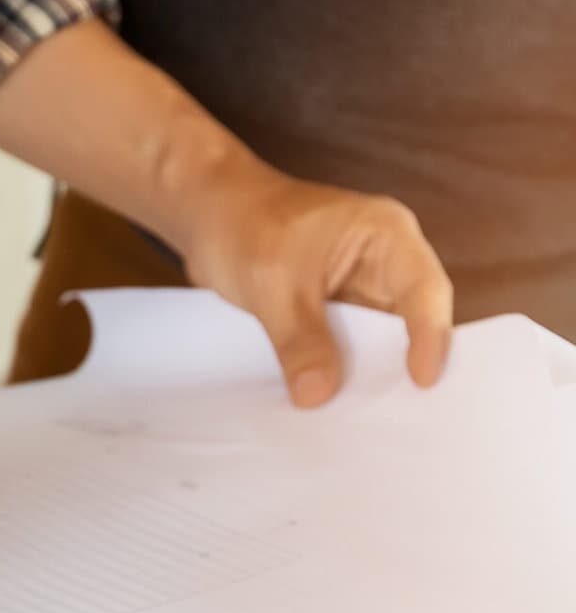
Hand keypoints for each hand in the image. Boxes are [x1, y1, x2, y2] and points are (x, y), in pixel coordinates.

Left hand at [0, 18, 454, 406]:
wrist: (184, 194)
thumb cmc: (229, 221)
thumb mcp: (266, 286)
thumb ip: (299, 342)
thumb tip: (319, 395)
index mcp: (381, 234)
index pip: (426, 297)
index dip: (427, 346)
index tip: (415, 389)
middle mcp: (374, 248)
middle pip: (400, 320)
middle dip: (387, 367)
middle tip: (375, 417)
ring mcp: (346, 269)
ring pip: (365, 332)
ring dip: (352, 370)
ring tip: (339, 413)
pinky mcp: (315, 286)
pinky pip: (333, 333)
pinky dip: (325, 362)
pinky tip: (312, 394)